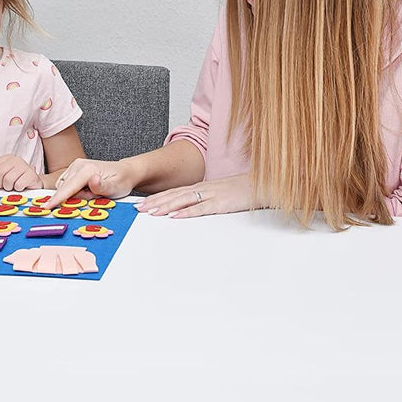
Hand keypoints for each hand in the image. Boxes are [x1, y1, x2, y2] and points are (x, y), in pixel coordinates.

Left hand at [0, 155, 41, 190]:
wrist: (34, 185)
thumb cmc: (17, 182)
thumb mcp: (4, 177)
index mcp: (7, 158)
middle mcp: (16, 159)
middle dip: (0, 183)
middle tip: (5, 186)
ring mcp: (24, 166)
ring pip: (8, 179)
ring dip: (9, 187)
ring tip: (14, 186)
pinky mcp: (31, 175)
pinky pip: (18, 185)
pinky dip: (18, 189)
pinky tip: (22, 187)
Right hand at [47, 158, 136, 206]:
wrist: (125, 172)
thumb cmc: (121, 181)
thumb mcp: (115, 188)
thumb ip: (102, 187)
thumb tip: (92, 180)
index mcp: (87, 169)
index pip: (68, 187)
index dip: (57, 199)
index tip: (46, 207)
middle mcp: (78, 165)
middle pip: (64, 188)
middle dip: (75, 198)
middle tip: (94, 197)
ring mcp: (75, 166)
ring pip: (64, 187)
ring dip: (75, 195)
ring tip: (92, 193)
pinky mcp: (74, 169)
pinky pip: (66, 184)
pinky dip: (74, 191)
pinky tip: (87, 190)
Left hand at [135, 174, 254, 218]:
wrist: (263, 185)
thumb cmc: (243, 190)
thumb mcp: (221, 194)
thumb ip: (206, 200)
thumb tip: (190, 209)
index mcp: (202, 187)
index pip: (175, 192)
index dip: (157, 197)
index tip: (143, 203)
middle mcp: (203, 189)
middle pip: (174, 195)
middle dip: (155, 202)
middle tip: (138, 209)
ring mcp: (212, 195)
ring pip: (183, 200)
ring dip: (165, 206)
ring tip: (151, 212)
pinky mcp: (221, 203)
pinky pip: (201, 208)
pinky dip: (187, 212)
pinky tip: (176, 216)